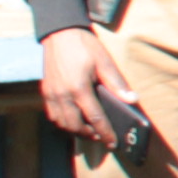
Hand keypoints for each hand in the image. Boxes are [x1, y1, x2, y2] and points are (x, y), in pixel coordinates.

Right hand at [36, 25, 123, 152]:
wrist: (59, 33)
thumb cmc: (84, 46)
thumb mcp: (104, 62)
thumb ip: (117, 83)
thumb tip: (132, 99)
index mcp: (78, 88)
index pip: (94, 118)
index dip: (105, 133)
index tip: (112, 143)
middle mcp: (62, 95)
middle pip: (74, 126)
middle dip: (89, 135)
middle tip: (102, 137)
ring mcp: (51, 94)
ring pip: (61, 123)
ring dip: (75, 130)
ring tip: (90, 130)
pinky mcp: (45, 91)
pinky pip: (52, 114)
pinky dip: (63, 122)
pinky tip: (74, 119)